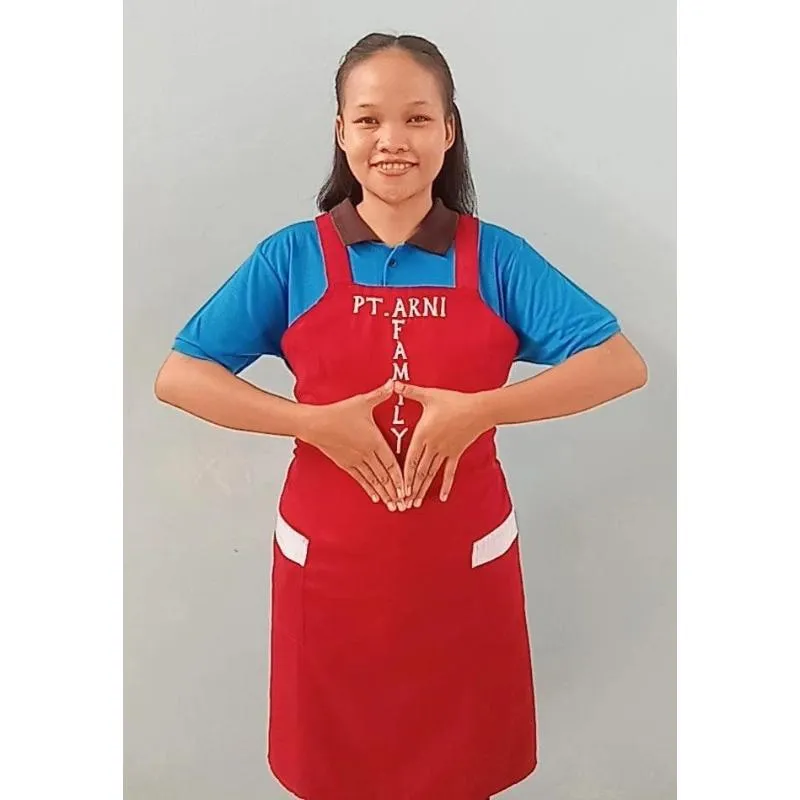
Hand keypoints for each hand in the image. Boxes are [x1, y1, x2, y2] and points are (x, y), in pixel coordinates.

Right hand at [299, 379, 406, 510]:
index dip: (401, 477)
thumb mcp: (362, 402)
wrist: (316, 424)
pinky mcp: (346, 464)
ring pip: (374, 481)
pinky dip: (370, 489)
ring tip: (395, 506)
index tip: (409, 489)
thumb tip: (394, 383)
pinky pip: (361, 479)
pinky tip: (377, 498)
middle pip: (384, 476)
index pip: (391, 463)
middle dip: (396, 491)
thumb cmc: (340, 412)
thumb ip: (380, 394)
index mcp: (374, 441)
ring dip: (385, 494)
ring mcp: (356, 461)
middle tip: (407, 504)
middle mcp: (366, 454)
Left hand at [394, 381, 491, 506]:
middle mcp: (433, 446)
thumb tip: (393, 383)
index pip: (409, 459)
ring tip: (415, 503)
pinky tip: (442, 498)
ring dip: (423, 489)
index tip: (397, 489)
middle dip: (410, 488)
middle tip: (402, 503)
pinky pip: (449, 472)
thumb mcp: (429, 395)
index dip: (402, 475)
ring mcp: (445, 451)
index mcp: (423, 434)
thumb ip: (409, 391)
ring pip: (431, 474)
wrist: (478, 409)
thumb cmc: (453, 401)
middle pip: (419, 471)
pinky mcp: (455, 453)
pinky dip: (446, 485)